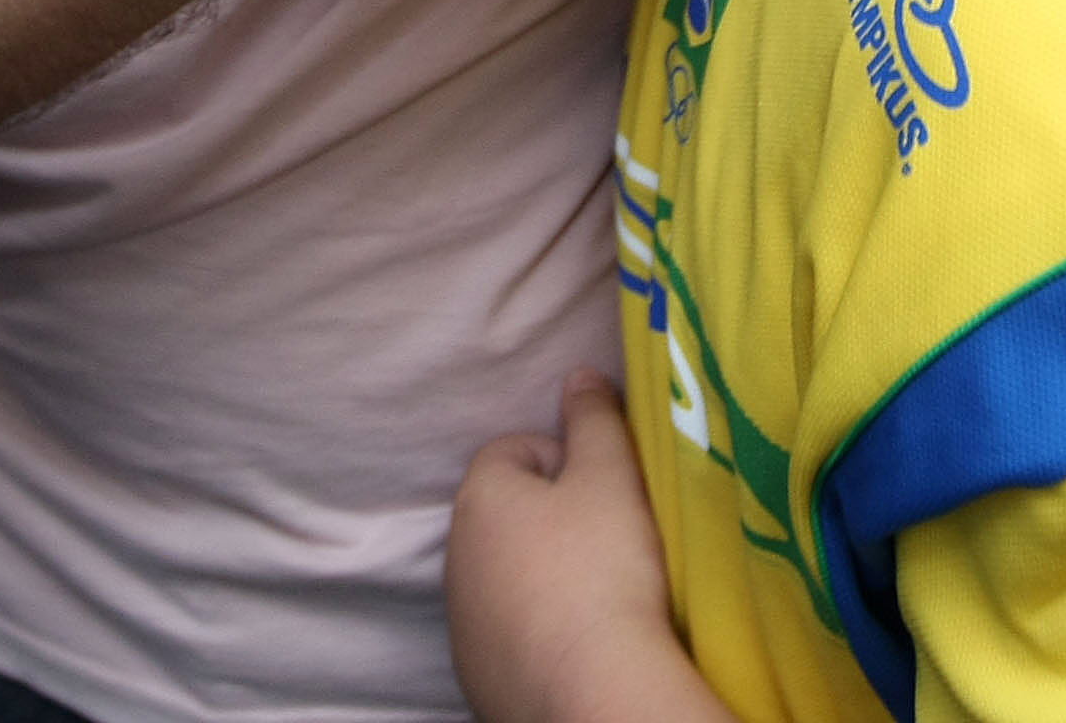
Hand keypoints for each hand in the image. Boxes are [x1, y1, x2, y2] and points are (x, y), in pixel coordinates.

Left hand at [448, 372, 728, 722]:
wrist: (593, 692)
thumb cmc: (603, 570)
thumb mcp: (611, 478)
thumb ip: (595, 419)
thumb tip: (580, 375)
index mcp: (479, 497)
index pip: (515, 451)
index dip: (566, 462)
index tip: (604, 492)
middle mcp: (454, 556)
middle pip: (507, 515)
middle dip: (551, 519)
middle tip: (607, 541)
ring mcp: (461, 621)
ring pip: (503, 575)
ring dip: (540, 575)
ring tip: (595, 596)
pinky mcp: (475, 675)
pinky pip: (507, 632)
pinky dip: (536, 629)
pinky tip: (577, 641)